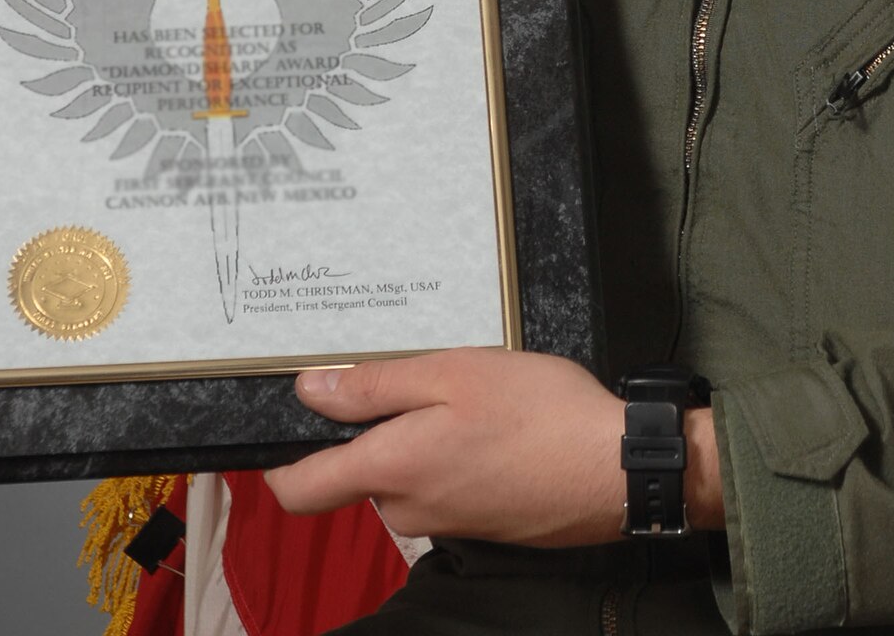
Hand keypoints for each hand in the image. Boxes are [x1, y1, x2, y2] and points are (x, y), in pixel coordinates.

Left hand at [264, 347, 723, 543]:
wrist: (616, 468)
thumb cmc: (539, 413)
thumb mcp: (453, 374)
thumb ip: (376, 386)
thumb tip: (309, 389)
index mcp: (392, 469)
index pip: (301, 488)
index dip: (277, 461)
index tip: (280, 424)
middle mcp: (410, 507)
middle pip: (360, 471)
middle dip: (376, 428)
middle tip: (417, 372)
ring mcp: (447, 522)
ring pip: (407, 474)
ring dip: (422, 436)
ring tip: (467, 389)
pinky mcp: (481, 523)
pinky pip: (445, 484)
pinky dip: (456, 451)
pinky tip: (495, 419)